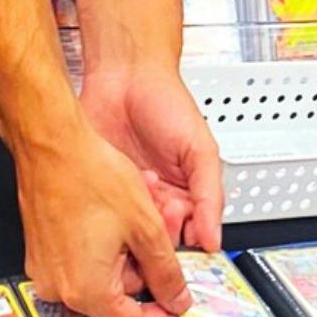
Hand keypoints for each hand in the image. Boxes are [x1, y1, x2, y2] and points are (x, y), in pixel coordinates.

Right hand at [16, 114, 193, 316]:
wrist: (51, 142)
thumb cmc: (89, 174)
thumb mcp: (145, 225)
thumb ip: (166, 270)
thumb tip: (177, 297)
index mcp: (86, 288)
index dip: (161, 313)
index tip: (176, 303)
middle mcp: (59, 285)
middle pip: (116, 294)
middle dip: (143, 265)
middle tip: (157, 234)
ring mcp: (46, 266)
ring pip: (100, 272)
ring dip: (125, 248)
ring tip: (136, 212)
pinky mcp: (41, 248)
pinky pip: (80, 256)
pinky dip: (103, 240)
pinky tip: (115, 210)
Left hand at [80, 65, 223, 253]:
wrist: (125, 76)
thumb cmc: (166, 102)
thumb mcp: (200, 150)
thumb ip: (210, 196)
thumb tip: (214, 240)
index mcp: (186, 194)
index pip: (189, 237)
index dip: (185, 240)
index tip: (181, 234)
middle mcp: (157, 198)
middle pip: (157, 241)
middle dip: (159, 229)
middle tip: (160, 206)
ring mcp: (128, 195)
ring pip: (130, 232)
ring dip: (136, 217)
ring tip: (143, 185)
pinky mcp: (102, 189)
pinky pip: (105, 215)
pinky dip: (113, 208)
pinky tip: (119, 187)